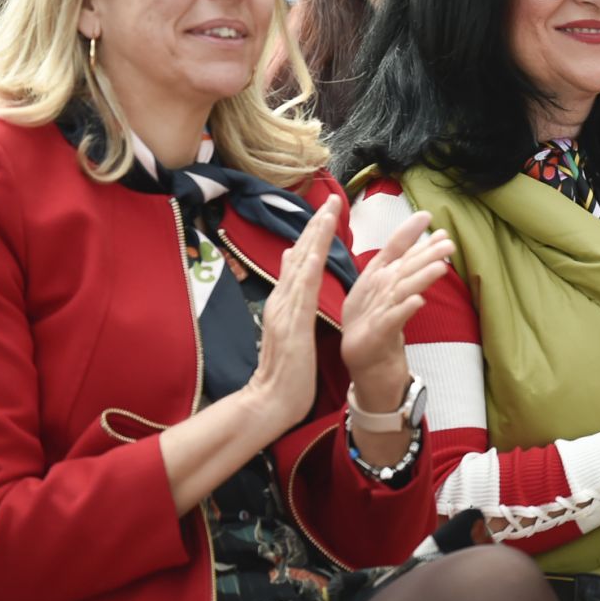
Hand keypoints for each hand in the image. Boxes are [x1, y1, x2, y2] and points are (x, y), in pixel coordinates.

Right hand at [241, 197, 337, 433]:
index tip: (327, 208)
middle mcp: (281, 300)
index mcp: (285, 300)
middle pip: (299, 255)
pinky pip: (300, 295)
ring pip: (300, 267)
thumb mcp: (291, 325)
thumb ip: (291, 293)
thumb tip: (294, 260)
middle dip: (315, 226)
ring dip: (313, 239)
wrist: (269, 401)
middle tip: (330, 199)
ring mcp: (284, 312)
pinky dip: (305, 272)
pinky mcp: (290, 327)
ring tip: (326, 214)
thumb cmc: (286, 368)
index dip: (314, 233)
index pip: (300, 259)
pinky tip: (312, 254)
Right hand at [339, 208, 454, 406]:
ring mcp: (369, 318)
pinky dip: (404, 310)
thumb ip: (407, 275)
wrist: (369, 377)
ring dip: (418, 277)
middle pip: (398, 270)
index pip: (389, 253)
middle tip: (448, 241)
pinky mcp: (373, 340)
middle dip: (423, 254)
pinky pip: (390, 323)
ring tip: (440, 265)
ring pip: (397, 292)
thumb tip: (434, 249)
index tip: (426, 215)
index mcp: (369, 284)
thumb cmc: (382, 336)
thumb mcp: (392, 301)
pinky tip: (419, 300)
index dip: (406, 233)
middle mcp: (367, 297)